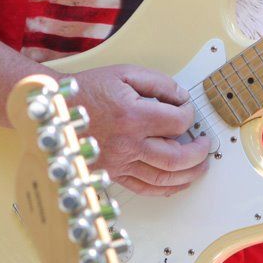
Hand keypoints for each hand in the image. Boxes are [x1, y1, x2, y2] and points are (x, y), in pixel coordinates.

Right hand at [74, 64, 210, 195]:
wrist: (57, 108)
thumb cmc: (89, 89)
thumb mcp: (125, 73)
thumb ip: (158, 83)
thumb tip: (180, 97)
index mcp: (133, 116)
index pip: (177, 123)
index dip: (189, 115)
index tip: (186, 110)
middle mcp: (127, 144)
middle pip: (176, 158)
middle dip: (198, 153)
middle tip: (205, 145)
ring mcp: (119, 163)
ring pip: (163, 179)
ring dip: (188, 175)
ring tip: (199, 167)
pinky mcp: (112, 174)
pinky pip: (144, 188)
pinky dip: (164, 189)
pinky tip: (176, 183)